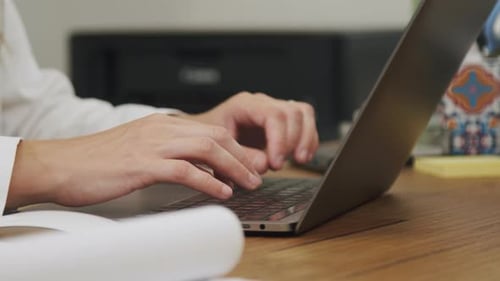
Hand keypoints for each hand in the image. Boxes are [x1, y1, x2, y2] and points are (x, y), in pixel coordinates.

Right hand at [7, 114, 262, 208]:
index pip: (209, 130)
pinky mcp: (142, 164)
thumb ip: (168, 156)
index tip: (249, 163)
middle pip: (215, 136)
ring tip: (248, 184)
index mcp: (161, 125)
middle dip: (242, 156)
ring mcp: (152, 144)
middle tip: (257, 174)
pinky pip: (185, 170)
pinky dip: (209, 181)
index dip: (234, 147)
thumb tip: (197, 170)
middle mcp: (160, 129)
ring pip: (207, 149)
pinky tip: (221, 191)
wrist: (59, 165)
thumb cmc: (96, 162)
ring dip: (233, 167)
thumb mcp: (138, 152)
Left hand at [182, 92, 318, 172]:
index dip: (279, 140)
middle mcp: (262, 102)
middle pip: (292, 112)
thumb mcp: (219, 148)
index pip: (273, 115)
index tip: (275, 163)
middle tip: (279, 165)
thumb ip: (240, 156)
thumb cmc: (209, 138)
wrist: (205, 134)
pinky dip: (309, 139)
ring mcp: (274, 108)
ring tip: (298, 160)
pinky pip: (305, 121)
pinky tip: (302, 156)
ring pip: (303, 113)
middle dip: (292, 142)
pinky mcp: (282, 120)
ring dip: (305, 139)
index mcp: (245, 104)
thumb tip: (264, 164)